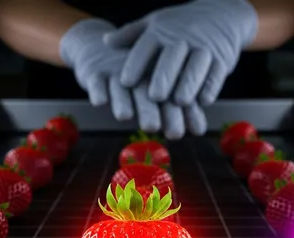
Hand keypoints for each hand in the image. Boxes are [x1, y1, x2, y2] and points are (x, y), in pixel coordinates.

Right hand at [61, 19, 205, 139]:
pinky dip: (97, 90)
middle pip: (147, 89)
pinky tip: (100, 102)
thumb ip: (177, 109)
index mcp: (158, 72)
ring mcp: (115, 70)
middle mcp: (138, 70)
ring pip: (120, 86)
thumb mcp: (154, 89)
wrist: (98, 51)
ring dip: (123, 101)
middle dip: (154, 110)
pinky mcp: (94, 72)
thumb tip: (200, 131)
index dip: (184, 111)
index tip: (194, 131)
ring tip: (125, 116)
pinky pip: (95, 81)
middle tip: (159, 129)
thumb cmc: (134, 77)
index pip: (173, 91)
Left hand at [103, 0, 257, 105]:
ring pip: (196, 65)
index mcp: (161, 31)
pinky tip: (202, 101)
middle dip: (164, 77)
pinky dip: (210, 87)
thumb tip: (105, 42)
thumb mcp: (155, 24)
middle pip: (172, 58)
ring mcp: (204, 47)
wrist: (221, 14)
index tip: (125, 81)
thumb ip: (130, 35)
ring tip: (179, 101)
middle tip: (154, 96)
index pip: (145, 46)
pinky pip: (216, 73)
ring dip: (189, 84)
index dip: (135, 63)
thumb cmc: (180, 24)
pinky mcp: (222, 58)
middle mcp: (182, 38)